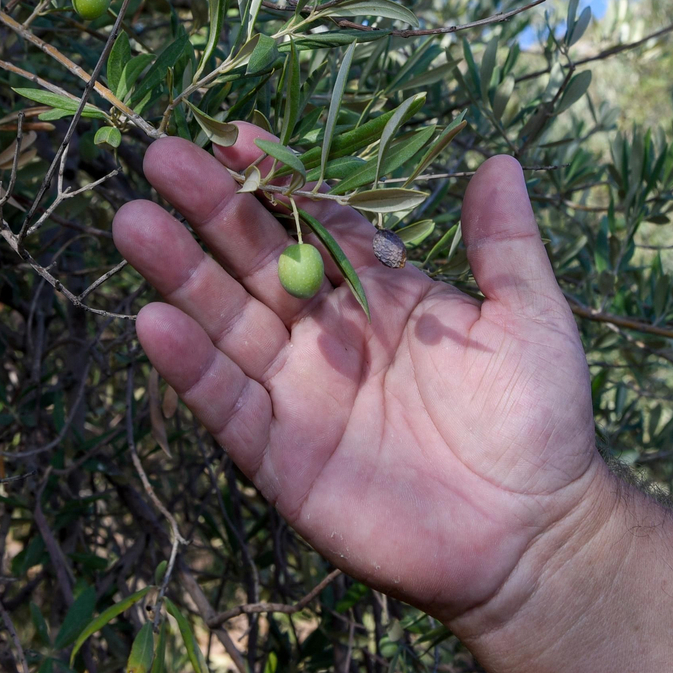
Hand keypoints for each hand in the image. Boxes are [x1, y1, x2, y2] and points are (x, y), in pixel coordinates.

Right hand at [113, 125, 608, 622]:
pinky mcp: (281, 457)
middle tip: (161, 157)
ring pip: (227, 323)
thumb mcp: (532, 319)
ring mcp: (300, 394)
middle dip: (211, 210)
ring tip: (135, 222)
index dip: (277, 181)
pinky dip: (191, 368)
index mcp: (380, 295)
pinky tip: (154, 323)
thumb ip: (505, 244)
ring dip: (180, 274)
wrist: (531, 536)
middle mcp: (328, 337)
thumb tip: (501, 161)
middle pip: (256, 262)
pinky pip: (228, 405)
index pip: (314, 223)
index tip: (236, 136)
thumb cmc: (538, 421)